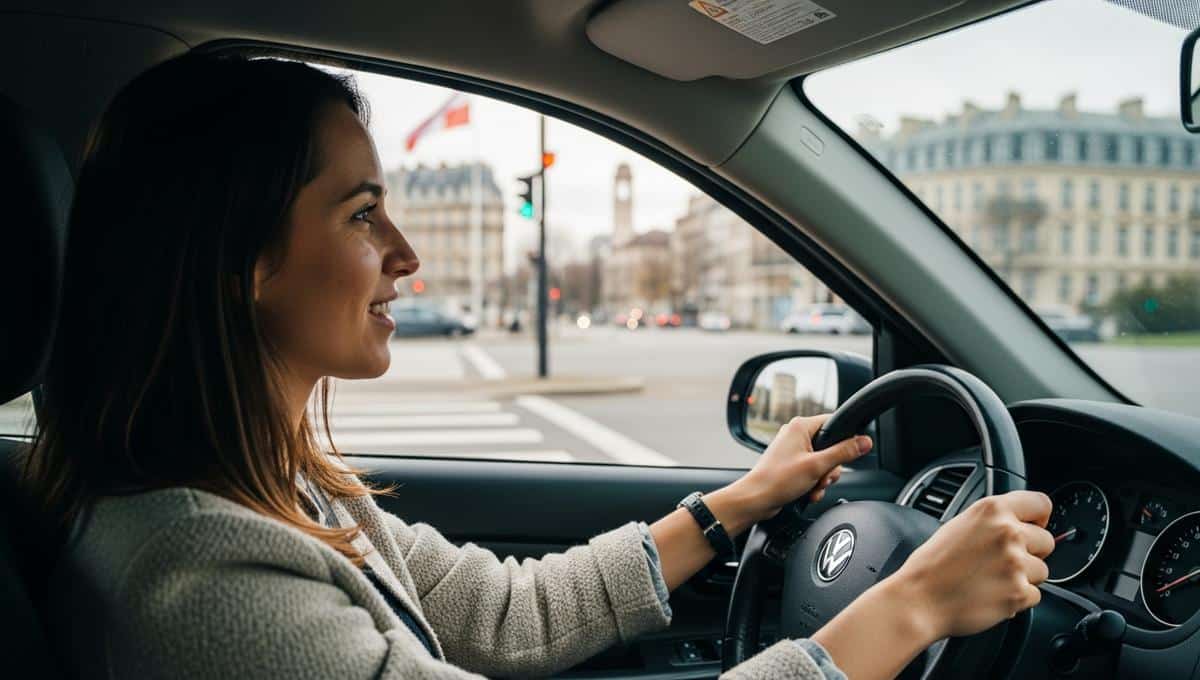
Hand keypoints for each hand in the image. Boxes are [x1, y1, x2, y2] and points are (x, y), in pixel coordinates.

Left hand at [733, 414, 872, 522]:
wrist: (756, 499)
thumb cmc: (777, 480)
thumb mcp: (817, 466)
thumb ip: (844, 452)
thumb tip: (864, 442)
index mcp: (800, 427)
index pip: (833, 422)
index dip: (845, 438)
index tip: (851, 451)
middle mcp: (795, 435)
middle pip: (831, 446)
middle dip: (830, 467)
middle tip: (823, 476)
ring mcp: (793, 451)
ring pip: (823, 462)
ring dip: (823, 478)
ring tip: (814, 487)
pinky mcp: (791, 465)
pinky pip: (812, 471)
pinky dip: (814, 483)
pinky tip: (809, 492)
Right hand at [889, 490, 1054, 639]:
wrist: (920, 599)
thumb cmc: (933, 565)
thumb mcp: (960, 524)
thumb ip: (993, 520)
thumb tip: (1019, 524)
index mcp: (992, 510)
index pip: (1041, 503)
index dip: (1039, 518)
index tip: (1034, 526)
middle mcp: (1008, 532)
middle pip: (1046, 541)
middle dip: (1031, 552)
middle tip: (1004, 561)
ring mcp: (1015, 563)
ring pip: (1042, 570)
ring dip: (1024, 577)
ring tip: (993, 579)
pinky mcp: (1019, 592)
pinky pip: (1034, 595)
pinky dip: (1018, 598)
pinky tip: (993, 594)